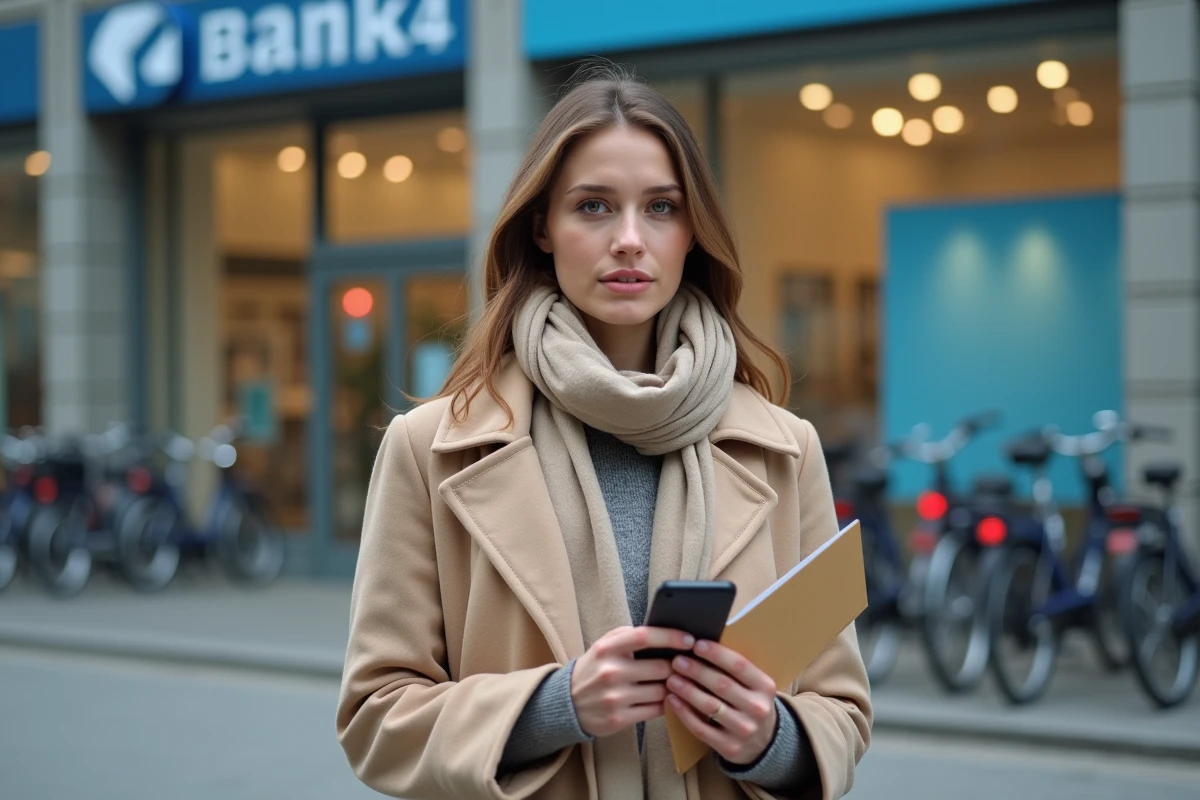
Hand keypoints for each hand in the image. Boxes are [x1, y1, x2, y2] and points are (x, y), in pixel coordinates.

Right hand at [571, 626, 694, 737]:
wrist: (567, 704)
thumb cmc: (594, 669)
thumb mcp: (604, 646)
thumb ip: (628, 636)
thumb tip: (664, 632)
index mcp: (607, 649)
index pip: (645, 637)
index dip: (671, 637)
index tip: (689, 639)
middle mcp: (610, 672)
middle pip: (660, 667)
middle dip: (677, 667)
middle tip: (686, 666)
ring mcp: (614, 697)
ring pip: (661, 691)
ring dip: (673, 687)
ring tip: (675, 682)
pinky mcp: (618, 719)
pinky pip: (655, 710)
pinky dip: (665, 704)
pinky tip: (665, 699)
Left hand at [665, 639, 778, 765]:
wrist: (763, 742)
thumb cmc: (750, 702)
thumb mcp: (753, 685)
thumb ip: (734, 669)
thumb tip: (699, 645)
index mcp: (765, 687)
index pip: (739, 666)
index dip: (716, 654)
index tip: (696, 644)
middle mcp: (758, 709)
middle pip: (722, 685)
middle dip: (696, 670)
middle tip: (677, 660)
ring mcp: (744, 730)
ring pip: (710, 706)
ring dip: (687, 690)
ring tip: (671, 678)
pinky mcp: (729, 747)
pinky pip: (701, 728)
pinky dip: (684, 712)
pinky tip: (672, 700)